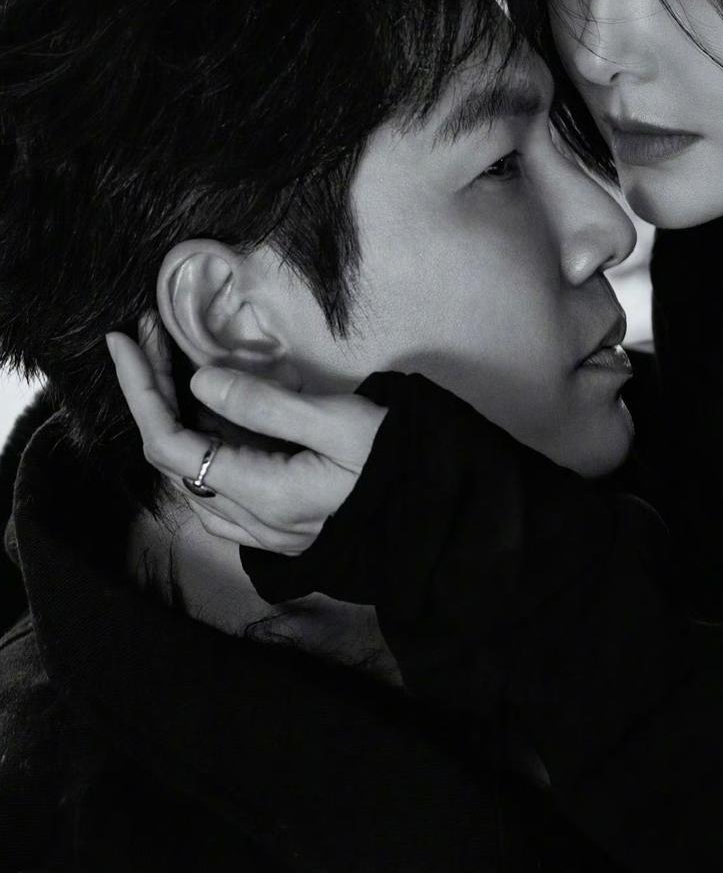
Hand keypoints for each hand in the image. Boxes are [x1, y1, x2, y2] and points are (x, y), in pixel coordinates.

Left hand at [106, 319, 386, 553]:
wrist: (446, 514)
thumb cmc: (402, 461)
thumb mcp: (342, 422)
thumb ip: (267, 404)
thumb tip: (200, 381)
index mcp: (264, 495)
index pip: (172, 445)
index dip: (140, 390)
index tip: (126, 340)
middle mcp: (254, 523)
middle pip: (175, 461)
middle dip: (154, 395)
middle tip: (154, 338)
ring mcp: (268, 533)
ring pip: (192, 482)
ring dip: (175, 424)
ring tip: (175, 370)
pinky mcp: (283, 531)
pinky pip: (219, 497)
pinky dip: (201, 454)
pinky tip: (212, 424)